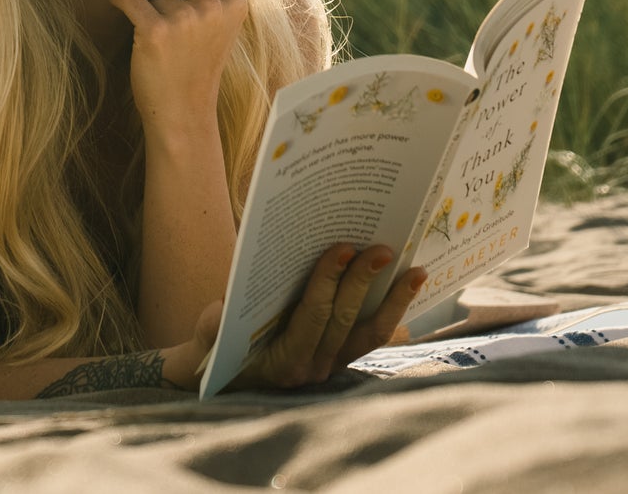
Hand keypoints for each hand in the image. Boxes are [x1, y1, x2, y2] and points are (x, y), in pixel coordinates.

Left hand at [107, 0, 247, 144]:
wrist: (182, 113)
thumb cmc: (195, 66)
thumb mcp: (217, 26)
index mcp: (236, 2)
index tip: (186, 14)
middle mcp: (214, 7)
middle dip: (167, 0)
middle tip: (172, 35)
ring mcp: (185, 18)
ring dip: (148, 9)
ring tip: (159, 41)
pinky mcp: (156, 30)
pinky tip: (117, 3)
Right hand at [172, 245, 425, 390]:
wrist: (227, 378)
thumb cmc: (218, 345)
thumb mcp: (211, 331)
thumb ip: (220, 319)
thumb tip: (237, 292)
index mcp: (282, 361)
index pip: (310, 317)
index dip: (327, 282)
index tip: (341, 249)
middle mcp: (313, 368)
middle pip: (345, 320)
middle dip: (363, 282)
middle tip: (381, 248)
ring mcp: (332, 365)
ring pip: (370, 333)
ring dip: (394, 301)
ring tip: (416, 271)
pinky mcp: (342, 358)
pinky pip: (372, 337)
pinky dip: (393, 312)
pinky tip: (410, 288)